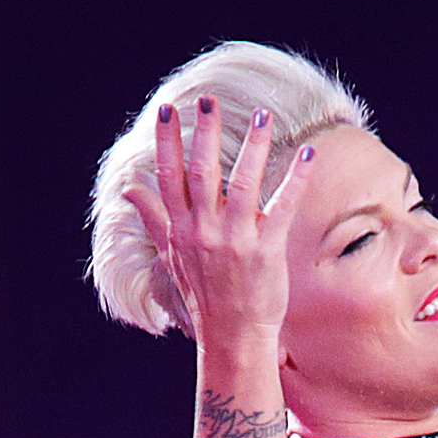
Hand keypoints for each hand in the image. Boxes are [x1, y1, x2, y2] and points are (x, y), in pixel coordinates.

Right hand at [117, 97, 310, 349]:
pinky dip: (296, 180)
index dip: (167, 142)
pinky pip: (282, 208)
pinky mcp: (265, 251)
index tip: (168, 110)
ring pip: (243, 184)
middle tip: (209, 101)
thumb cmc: (205, 296)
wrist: (232, 336)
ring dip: (254, 146)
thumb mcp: (172, 255)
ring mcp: (235, 240)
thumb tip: (129, 190)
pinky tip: (308, 156)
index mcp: (180, 230)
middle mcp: (204, 231)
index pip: (169, 177)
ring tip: (263, 116)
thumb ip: (153, 218)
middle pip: (203, 172)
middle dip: (205, 133)